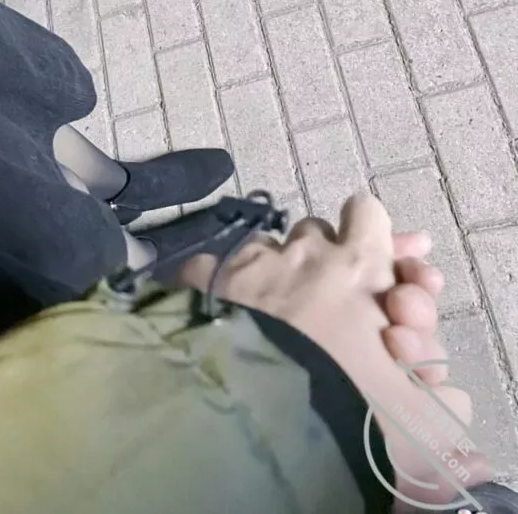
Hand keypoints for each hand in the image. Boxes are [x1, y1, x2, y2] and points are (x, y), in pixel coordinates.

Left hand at [172, 195, 491, 508]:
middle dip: (326, 260)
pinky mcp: (208, 282)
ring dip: (274, 272)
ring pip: (265, 246)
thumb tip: (434, 383)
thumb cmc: (354, 414)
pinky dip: (218, 283)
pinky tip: (224, 312)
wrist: (270, 428)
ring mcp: (250, 262)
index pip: (369, 213)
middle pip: (316, 233)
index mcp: (360, 266)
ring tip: (273, 316)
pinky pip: (209, 265)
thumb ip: (432, 386)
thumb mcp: (419, 413)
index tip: (379, 271)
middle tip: (332, 306)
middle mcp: (304, 251)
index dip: (374, 237)